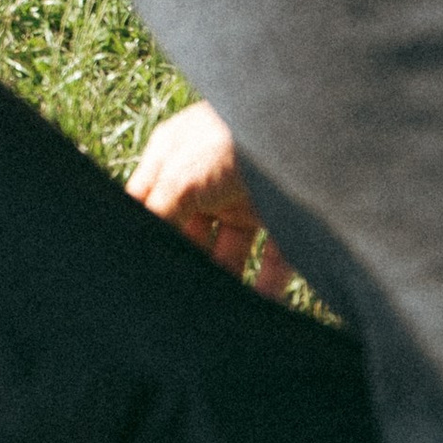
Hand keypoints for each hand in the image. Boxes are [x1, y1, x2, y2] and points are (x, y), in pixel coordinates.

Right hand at [123, 101, 296, 296]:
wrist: (309, 129)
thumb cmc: (231, 139)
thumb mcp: (180, 176)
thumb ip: (157, 213)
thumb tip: (134, 249)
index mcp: (175, 159)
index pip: (148, 204)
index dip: (142, 235)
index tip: (137, 273)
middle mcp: (207, 179)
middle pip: (189, 232)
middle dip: (185, 264)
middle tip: (176, 301)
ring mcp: (244, 197)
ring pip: (229, 250)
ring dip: (223, 280)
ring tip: (213, 313)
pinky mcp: (282, 217)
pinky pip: (271, 260)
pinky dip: (266, 286)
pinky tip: (257, 308)